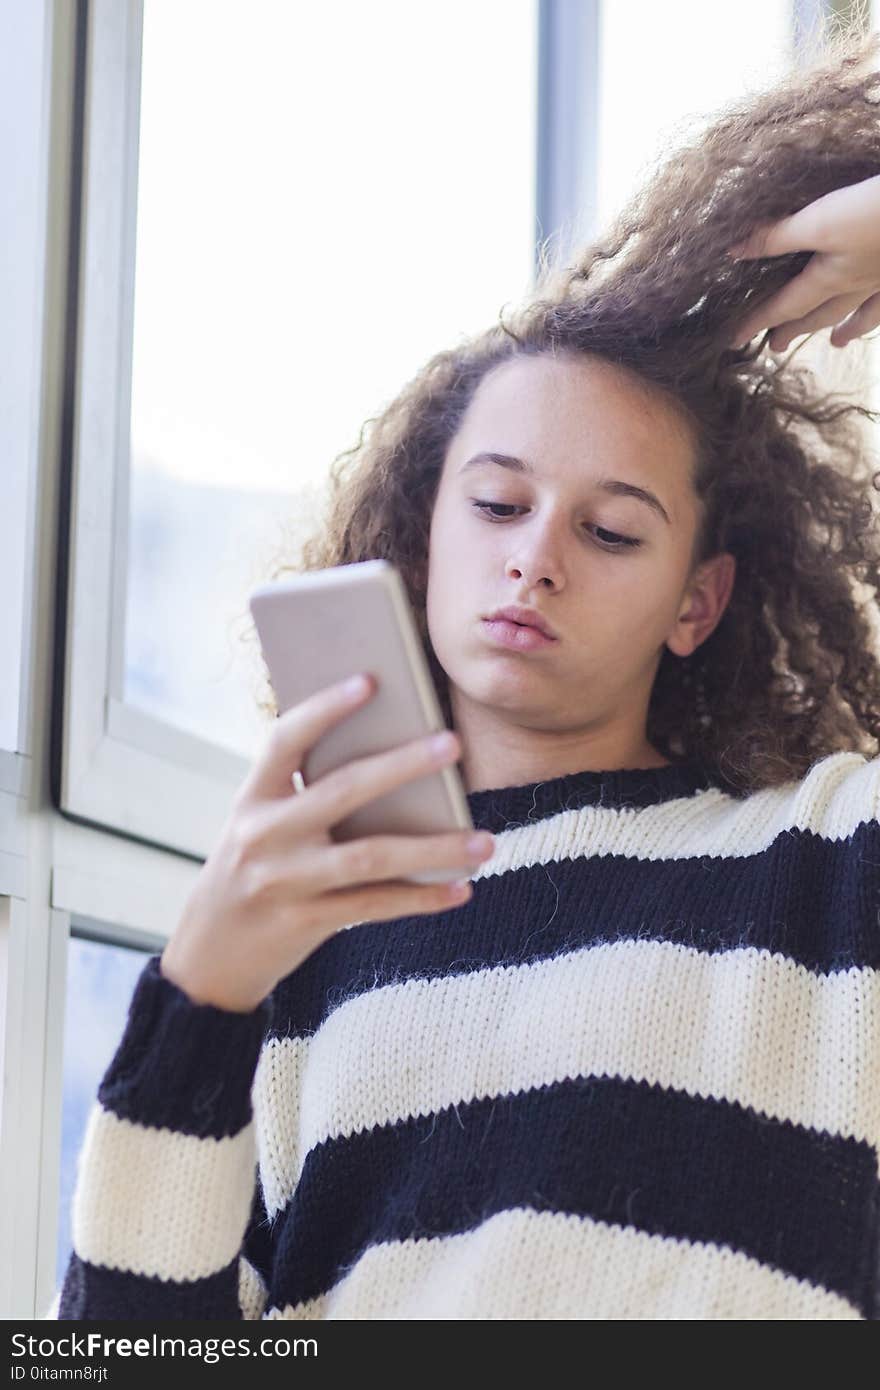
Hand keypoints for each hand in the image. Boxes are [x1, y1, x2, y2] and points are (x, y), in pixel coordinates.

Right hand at [160, 674, 494, 1011]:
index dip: (325, 708)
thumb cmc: (252, 872)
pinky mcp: (305, 922)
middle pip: (342, 790)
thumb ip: (304, 796)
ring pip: (370, 856)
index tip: (370, 681)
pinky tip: (461, 888)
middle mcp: (264, 835)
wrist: (207, 958)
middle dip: (403, 764)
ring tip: (486, 840)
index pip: (285, 740)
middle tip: (453, 743)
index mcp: (252, 798)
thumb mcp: (258, 825)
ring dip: (435, 847)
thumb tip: (395, 764)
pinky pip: (375, 906)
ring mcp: (285, 881)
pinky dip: (422, 896)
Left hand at [727, 173, 879, 350]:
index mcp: (829, 278)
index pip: (783, 306)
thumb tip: (734, 253)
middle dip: (793, 330)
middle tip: (775, 347)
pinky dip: (875, 316)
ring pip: (858, 312)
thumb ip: (777, 237)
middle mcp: (855, 286)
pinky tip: (872, 319)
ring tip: (835, 343)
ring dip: (844, 327)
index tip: (733, 340)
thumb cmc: (876, 213)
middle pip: (817, 314)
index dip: (756, 321)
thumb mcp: (820, 220)